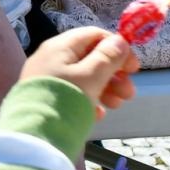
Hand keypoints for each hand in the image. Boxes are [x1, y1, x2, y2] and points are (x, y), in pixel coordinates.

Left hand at [21, 27, 139, 118]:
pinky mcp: (47, 98)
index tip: (134, 68)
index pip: (94, 35)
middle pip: (91, 58)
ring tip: (116, 105)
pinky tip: (97, 115)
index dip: (117, 48)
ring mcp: (48, 78)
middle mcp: (52, 58)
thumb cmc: (65, 100)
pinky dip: (89, 101)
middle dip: (114, 74)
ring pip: (84, 77)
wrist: (35, 134)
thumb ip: (107, 58)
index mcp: (61, 47)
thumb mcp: (91, 77)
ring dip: (106, 89)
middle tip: (128, 94)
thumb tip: (119, 39)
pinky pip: (74, 94)